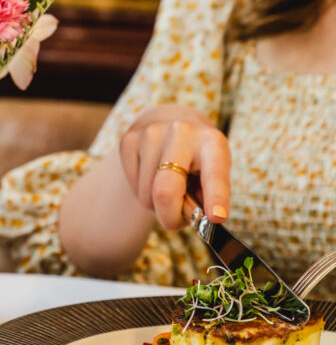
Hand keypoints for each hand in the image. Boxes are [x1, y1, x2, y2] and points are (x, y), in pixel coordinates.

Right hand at [118, 104, 230, 230]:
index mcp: (211, 142)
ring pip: (146, 195)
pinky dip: (142, 193)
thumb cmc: (196, 157)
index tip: (217, 217)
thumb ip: (206, 197)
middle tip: (175, 223)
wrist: (167, 120)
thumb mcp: (212, 171)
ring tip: (167, 191)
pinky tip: (151, 179)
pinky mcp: (128, 141)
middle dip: (169, 216)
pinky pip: (133, 187)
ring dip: (156, 205)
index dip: (216, 197)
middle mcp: (181, 133)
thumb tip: (195, 220)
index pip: (213, 175)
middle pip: (165, 191)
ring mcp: (150, 135)